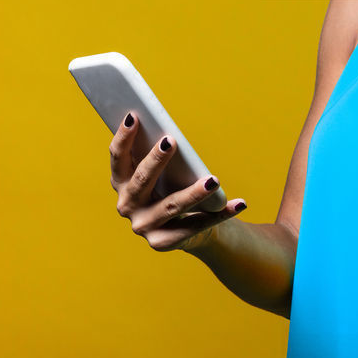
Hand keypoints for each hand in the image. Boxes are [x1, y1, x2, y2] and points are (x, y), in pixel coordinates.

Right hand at [109, 111, 245, 251]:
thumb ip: (161, 153)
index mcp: (122, 183)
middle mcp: (127, 206)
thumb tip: (169, 131)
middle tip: (171, 140)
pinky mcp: (163, 242)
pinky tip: (239, 203)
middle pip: (141, 181)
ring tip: (213, 180)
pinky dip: (220, 214)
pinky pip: (196, 226)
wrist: (189, 228)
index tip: (133, 115)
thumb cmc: (174, 187)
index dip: (123, 138)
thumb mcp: (164, 170)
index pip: (118, 159)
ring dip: (193, 193)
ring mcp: (144, 226)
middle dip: (155, 160)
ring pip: (171, 206)